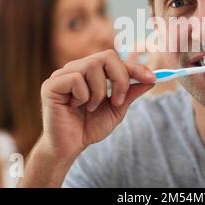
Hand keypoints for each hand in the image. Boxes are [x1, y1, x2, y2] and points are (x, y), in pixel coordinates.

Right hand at [38, 49, 154, 161]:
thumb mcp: (116, 109)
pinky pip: (75, 79)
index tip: (153, 78)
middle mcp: (77, 68)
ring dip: (99, 91)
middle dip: (119, 79)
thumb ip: (130, 93)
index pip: (116, 60)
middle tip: (118, 101)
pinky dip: (83, 96)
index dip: (136, 67)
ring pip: (92, 65)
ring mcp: (62, 74)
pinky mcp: (51, 84)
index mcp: (91, 71)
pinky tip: (75, 107)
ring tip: (91, 107)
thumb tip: (151, 79)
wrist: (69, 147)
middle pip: (107, 56)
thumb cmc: (90, 127)